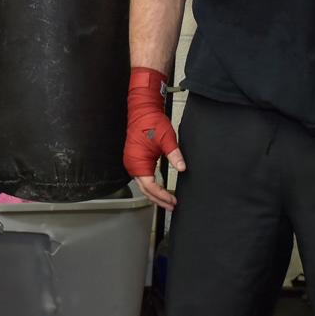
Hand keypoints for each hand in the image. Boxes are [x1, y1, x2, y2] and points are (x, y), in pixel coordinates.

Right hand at [123, 67, 184, 210]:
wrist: (142, 110)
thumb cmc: (151, 122)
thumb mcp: (166, 138)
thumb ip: (174, 154)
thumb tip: (182, 168)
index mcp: (137, 162)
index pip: (150, 187)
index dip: (162, 196)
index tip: (173, 201)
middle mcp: (132, 165)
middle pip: (145, 190)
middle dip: (159, 199)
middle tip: (172, 206)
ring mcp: (132, 162)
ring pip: (143, 185)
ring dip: (155, 194)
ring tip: (168, 200)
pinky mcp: (136, 159)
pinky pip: (143, 177)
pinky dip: (152, 185)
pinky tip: (161, 189)